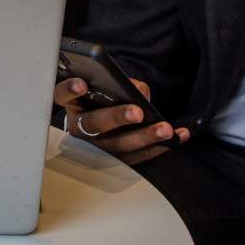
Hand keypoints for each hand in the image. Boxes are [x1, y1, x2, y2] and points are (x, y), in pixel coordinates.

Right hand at [53, 77, 188, 165]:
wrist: (101, 124)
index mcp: (74, 106)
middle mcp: (82, 129)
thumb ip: (120, 84)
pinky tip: (181, 136)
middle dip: (117, 117)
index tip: (82, 83)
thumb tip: (141, 93)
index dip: (70, 90)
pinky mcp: (117, 160)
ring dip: (145, 137)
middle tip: (137, 112)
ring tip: (166, 129)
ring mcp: (99, 148)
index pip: (63, 96)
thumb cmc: (103, 99)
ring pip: (120, 146)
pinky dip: (161, 147)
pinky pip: (139, 156)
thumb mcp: (105, 87)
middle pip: (96, 124)